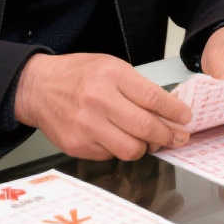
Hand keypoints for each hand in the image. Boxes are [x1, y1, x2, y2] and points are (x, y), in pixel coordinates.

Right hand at [14, 53, 192, 160]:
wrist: (37, 88)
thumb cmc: (76, 75)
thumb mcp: (110, 67)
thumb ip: (137, 87)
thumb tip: (168, 110)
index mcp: (110, 76)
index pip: (152, 98)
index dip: (174, 111)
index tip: (185, 118)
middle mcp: (98, 101)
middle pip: (145, 128)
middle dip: (168, 135)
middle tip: (177, 136)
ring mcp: (86, 126)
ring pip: (131, 149)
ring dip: (145, 147)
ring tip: (147, 140)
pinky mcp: (77, 146)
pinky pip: (111, 156)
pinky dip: (119, 149)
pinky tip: (117, 137)